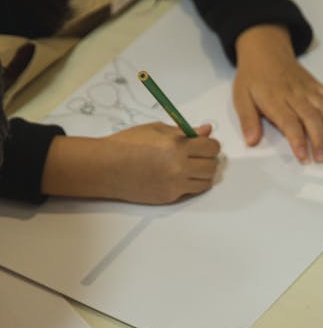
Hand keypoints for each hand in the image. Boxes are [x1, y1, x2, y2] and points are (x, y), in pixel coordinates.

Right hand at [42, 122, 220, 203]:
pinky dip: (189, 184)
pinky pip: (190, 191)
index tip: (205, 144)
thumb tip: (206, 130)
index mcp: (176, 146)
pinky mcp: (169, 197)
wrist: (107, 167)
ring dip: (202, 174)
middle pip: (212, 167)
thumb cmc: (127, 144)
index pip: (211, 147)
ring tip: (190, 167)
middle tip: (199, 155)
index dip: (210, 144)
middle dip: (209, 160)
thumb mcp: (156, 130)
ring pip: (206, 183)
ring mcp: (174, 185)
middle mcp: (178, 167)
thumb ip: (184, 132)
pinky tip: (177, 176)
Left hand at [233, 25, 322, 163]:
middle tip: (321, 158)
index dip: (298, 140)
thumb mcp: (240, 97)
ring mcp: (308, 89)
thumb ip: (247, 120)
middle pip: (311, 117)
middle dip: (319, 139)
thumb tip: (251, 140)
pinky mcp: (316, 85)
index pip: (289, 122)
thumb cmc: (253, 76)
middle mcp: (294, 93)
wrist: (264, 50)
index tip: (303, 156)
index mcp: (274, 98)